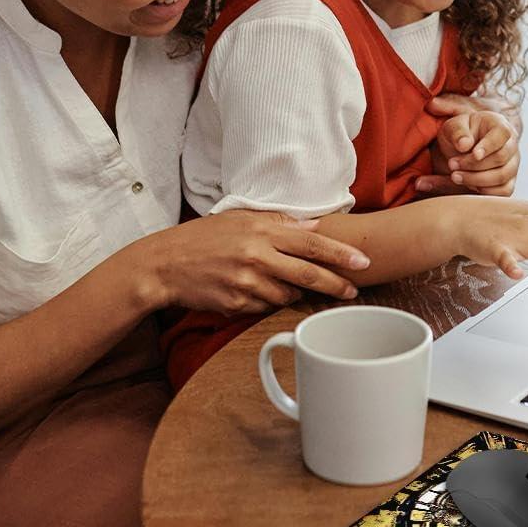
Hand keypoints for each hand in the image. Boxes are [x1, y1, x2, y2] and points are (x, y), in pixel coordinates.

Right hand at [142, 210, 370, 316]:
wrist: (164, 265)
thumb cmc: (204, 238)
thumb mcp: (240, 218)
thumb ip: (278, 222)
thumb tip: (312, 225)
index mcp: (262, 232)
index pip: (312, 243)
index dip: (340, 255)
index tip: (364, 263)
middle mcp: (257, 257)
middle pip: (309, 275)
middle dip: (337, 284)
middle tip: (354, 291)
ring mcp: (247, 283)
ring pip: (288, 295)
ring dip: (295, 293)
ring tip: (284, 283)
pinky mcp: (237, 304)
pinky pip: (265, 307)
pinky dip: (268, 301)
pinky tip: (255, 290)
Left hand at [418, 100, 519, 196]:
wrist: (461, 149)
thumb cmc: (459, 135)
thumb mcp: (452, 127)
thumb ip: (457, 132)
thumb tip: (464, 145)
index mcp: (500, 125)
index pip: (502, 134)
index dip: (489, 146)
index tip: (474, 154)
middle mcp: (511, 145)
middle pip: (500, 158)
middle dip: (473, 165)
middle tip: (452, 164)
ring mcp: (512, 165)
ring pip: (501, 177)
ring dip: (475, 179)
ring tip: (455, 176)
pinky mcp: (508, 182)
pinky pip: (502, 192)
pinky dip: (483, 191)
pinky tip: (467, 185)